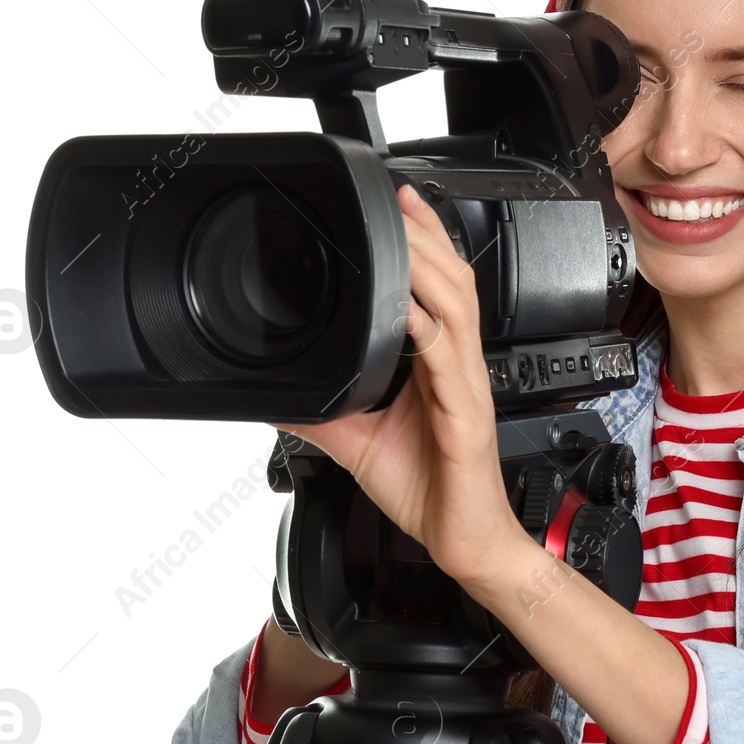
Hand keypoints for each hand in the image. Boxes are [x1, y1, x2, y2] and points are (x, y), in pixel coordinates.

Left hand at [274, 183, 524, 589]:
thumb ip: (323, 412)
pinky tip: (410, 311)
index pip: (440, 291)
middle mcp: (457, 370)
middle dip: (430, 238)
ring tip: (407, 235)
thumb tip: (277, 395)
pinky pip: (449, 364)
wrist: (464, 542)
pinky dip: (430, 331)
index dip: (426, 244)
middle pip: (455, 284)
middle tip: (402, 200)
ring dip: (433, 268)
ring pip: (459, 310)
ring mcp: (465, 390)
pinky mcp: (466, 417)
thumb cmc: (430, 492)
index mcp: (439, 369)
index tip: (399, 206)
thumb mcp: (359, 444)